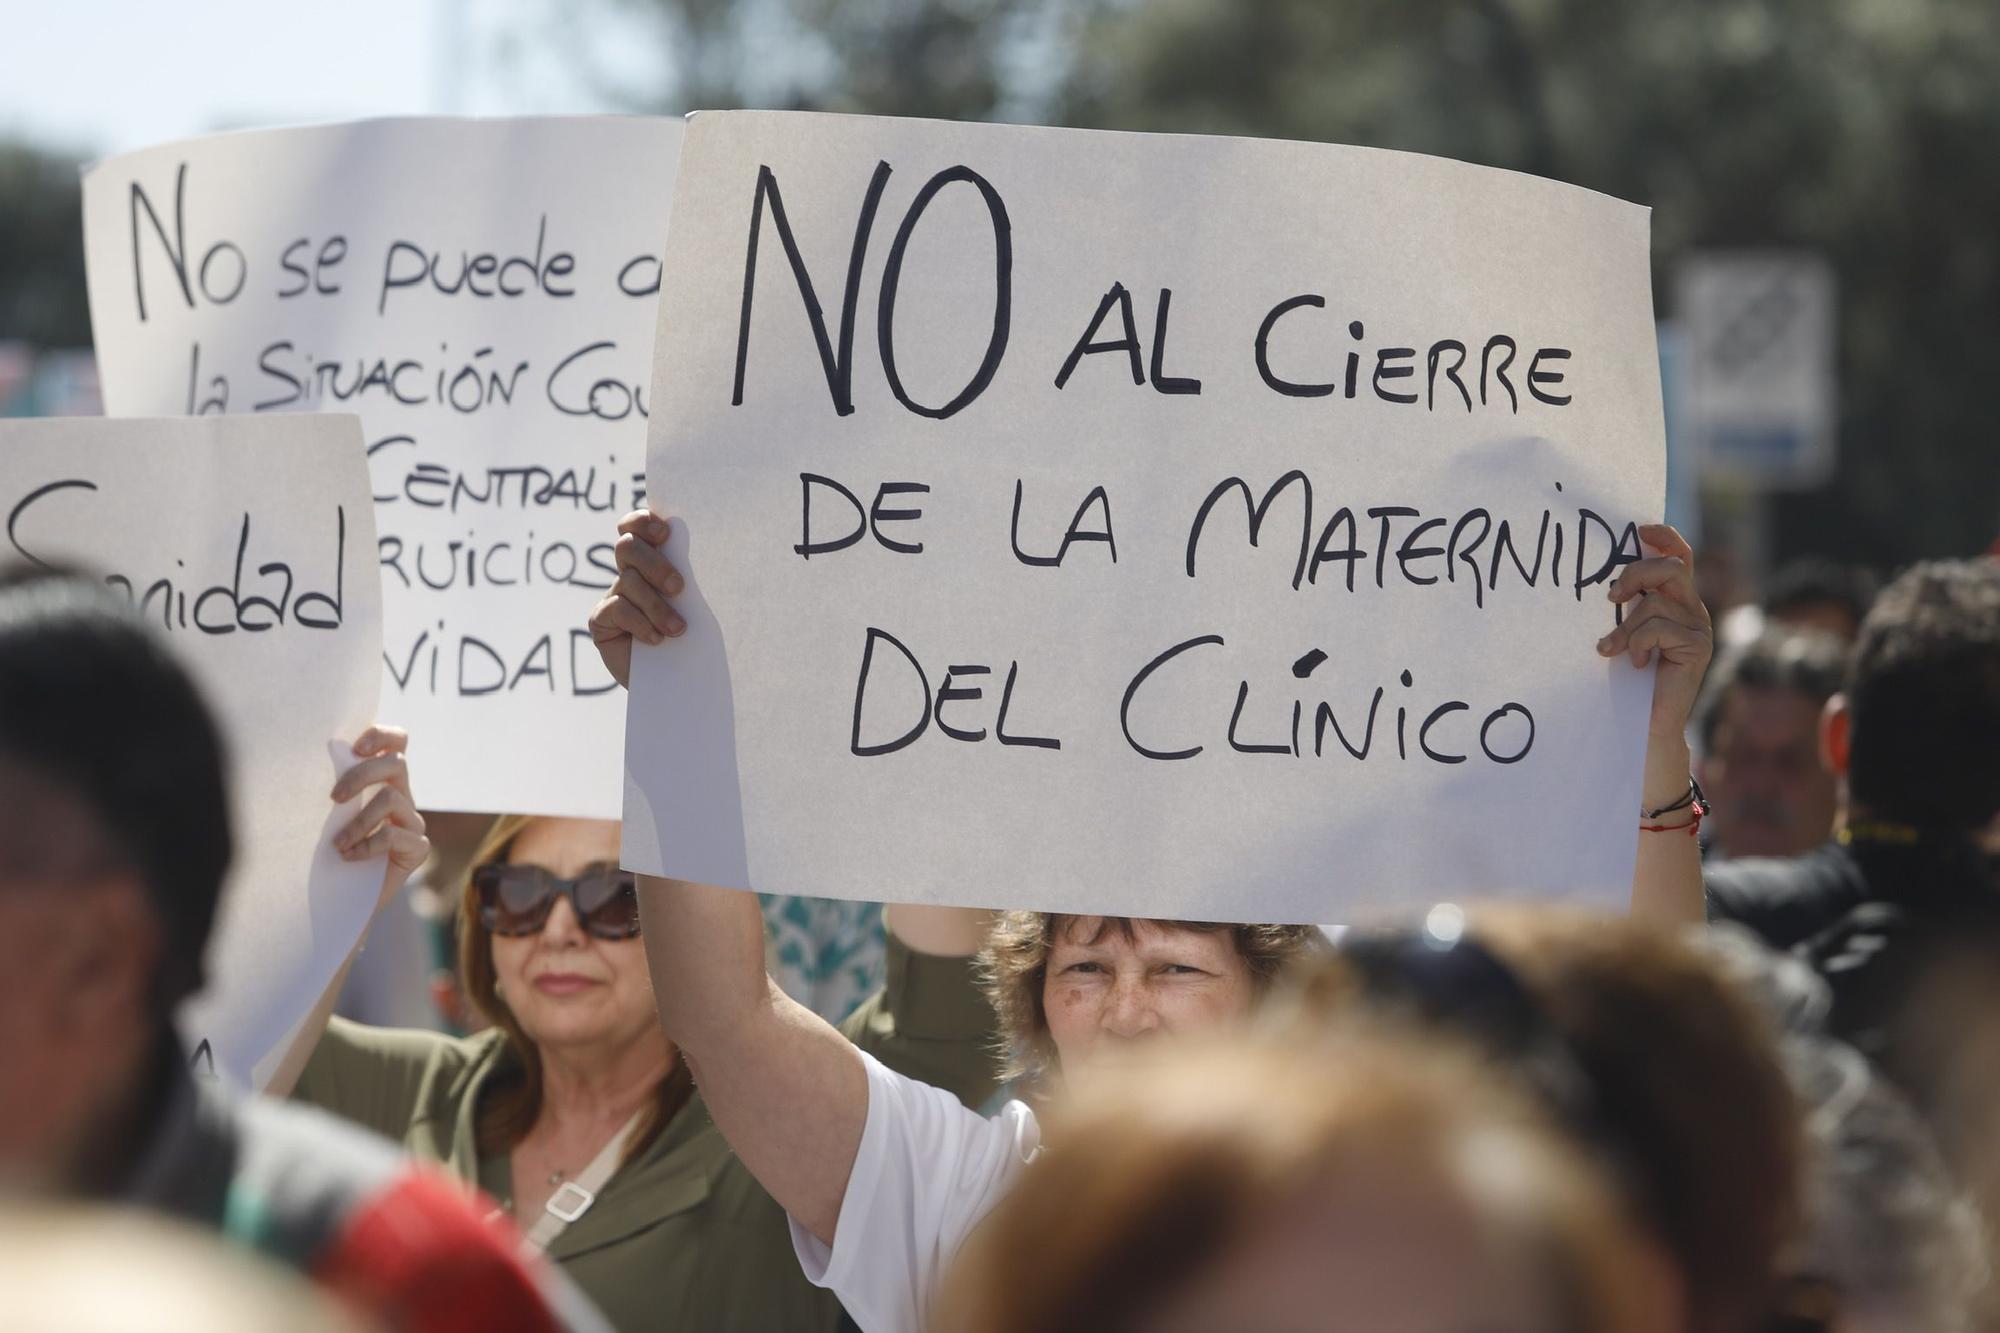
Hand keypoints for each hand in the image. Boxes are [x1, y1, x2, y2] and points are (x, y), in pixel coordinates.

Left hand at [331, 726, 428, 910]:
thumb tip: (331, 752)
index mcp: (383, 783)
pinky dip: (365, 845)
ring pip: (391, 799)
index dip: (381, 735)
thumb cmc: (329, 855)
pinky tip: (349, 858)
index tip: (354, 749)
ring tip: (337, 844)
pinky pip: (392, 835)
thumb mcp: (330, 815)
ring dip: (357, 821)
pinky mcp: (417, 849)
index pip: (397, 742)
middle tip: (333, 798)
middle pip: (396, 763)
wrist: (340, 901)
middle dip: (361, 775)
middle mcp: (403, 798)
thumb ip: (339, 788)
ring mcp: (413, 824)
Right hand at [588, 509, 685, 688]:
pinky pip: (617, 609)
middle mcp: (630, 573)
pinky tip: (656, 640)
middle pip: (628, 547)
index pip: (636, 526)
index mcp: (653, 560)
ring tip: (678, 629)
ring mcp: (613, 596)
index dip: (643, 522)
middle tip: (679, 588)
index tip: (665, 534)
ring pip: (628, 581)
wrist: (680, 680)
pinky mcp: (601, 621)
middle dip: (654, 564)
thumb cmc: (698, 637)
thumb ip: (696, 578)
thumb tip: (716, 550)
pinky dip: (640, 623)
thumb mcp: (700, 604)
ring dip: (656, 605)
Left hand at [1597, 524, 1712, 745]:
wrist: (1646, 723)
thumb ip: (1627, 606)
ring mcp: (1699, 629)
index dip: (1665, 537)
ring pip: (1657, 603)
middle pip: (1671, 568)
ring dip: (1625, 627)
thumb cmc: (1628, 677)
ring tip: (1611, 649)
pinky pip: (1658, 629)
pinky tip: (1637, 664)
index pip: (1680, 556)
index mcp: (1677, 601)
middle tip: (1611, 599)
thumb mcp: (1626, 632)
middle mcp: (1693, 610)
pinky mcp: (1698, 648)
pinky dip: (1637, 644)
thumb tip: (1605, 581)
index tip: (1638, 530)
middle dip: (1635, 576)